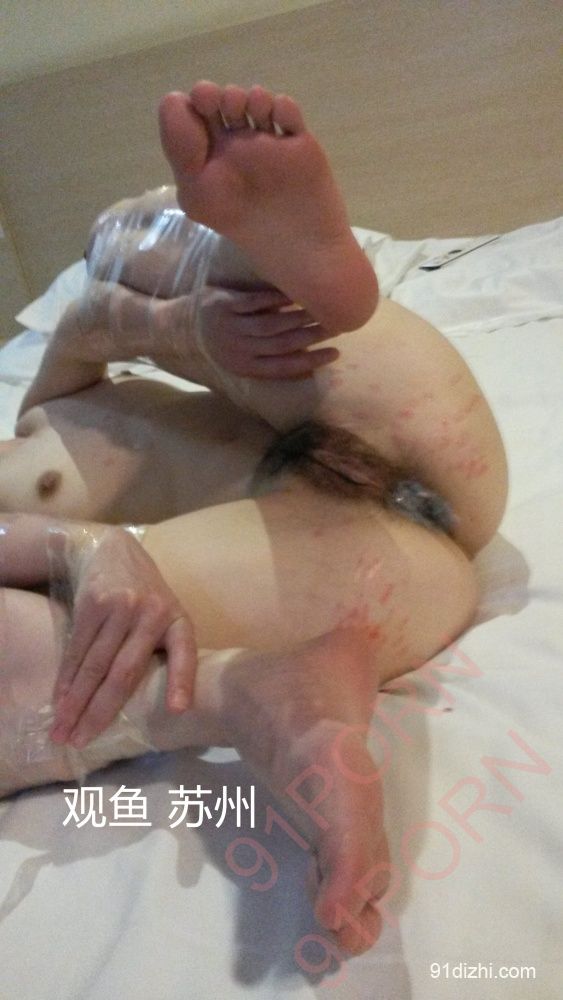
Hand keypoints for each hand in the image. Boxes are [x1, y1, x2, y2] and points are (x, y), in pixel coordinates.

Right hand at [49, 526, 196, 748]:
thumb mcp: (166, 614)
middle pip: (124, 673)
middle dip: (101, 712)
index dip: (181, 681)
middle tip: (83, 741)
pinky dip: (66, 680)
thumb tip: (166, 706)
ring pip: (95, 666)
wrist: (112, 550)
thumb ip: (166, 649)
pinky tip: (59, 701)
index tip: (178, 710)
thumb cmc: (145, 594)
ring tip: (64, 731)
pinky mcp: (93, 603)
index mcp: (177, 620)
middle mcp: (151, 613)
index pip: (184, 653)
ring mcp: (121, 607)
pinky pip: (77, 651)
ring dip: (76, 703)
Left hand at [197, 287, 338, 378]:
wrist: (182, 325)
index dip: (312, 361)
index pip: (286, 367)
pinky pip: (255, 302)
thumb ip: (270, 360)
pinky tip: (294, 293)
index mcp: (247, 368)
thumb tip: (308, 361)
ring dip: (299, 317)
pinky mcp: (225, 305)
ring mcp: (232, 327)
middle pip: (284, 344)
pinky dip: (276, 298)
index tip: (335, 352)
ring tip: (320, 309)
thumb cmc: (222, 343)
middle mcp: (240, 350)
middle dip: (313, 335)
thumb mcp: (242, 360)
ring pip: (272, 324)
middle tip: (336, 325)